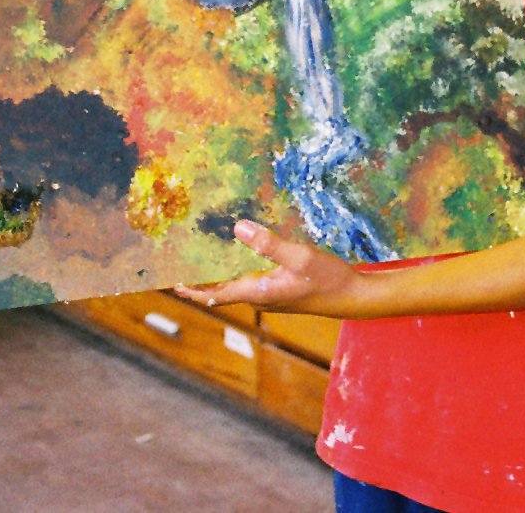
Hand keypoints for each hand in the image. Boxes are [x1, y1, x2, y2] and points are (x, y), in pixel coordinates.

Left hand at [173, 220, 361, 313]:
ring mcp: (270, 295)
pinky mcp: (280, 290)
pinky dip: (238, 270)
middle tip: (181, 263)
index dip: (192, 290)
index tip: (172, 284)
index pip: (215, 294)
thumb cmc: (327, 279)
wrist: (352, 296)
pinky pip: (250, 280)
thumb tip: (237, 227)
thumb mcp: (299, 256)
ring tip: (204, 256)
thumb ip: (268, 243)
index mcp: (258, 292)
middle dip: (201, 280)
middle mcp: (259, 297)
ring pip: (236, 285)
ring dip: (219, 275)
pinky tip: (241, 254)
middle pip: (222, 290)